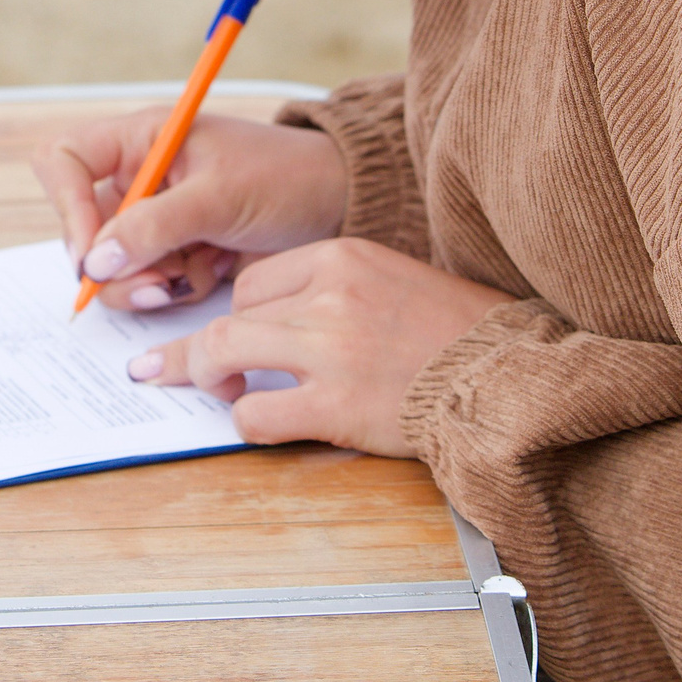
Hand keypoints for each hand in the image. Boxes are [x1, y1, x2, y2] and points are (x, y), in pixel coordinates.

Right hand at [33, 109, 348, 310]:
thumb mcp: (219, 196)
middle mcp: (139, 178)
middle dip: (113, 264)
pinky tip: (211, 274)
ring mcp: (156, 219)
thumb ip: (154, 226)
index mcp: (141, 140)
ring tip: (187, 281)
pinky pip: (149, 282)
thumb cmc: (286, 178)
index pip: (65, 162)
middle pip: (83, 228)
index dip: (67, 207)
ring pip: (112, 265)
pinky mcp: (177, 252)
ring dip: (144, 283)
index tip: (94, 251)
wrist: (339, 205)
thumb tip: (95, 261)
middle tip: (156, 284)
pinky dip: (174, 288)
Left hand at [125, 238, 510, 456]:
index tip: (231, 337)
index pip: (254, 281)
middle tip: (176, 370)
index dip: (238, 316)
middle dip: (197, 350)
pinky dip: (247, 423)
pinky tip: (263, 424)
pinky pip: (257, 414)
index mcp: (341, 257)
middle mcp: (331, 294)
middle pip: (230, 316)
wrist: (505, 373)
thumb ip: (329, 290)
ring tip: (221, 394)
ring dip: (209, 380)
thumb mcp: (387, 279)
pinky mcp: (338, 403)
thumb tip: (264, 321)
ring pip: (225, 353)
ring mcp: (331, 349)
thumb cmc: (450, 332)